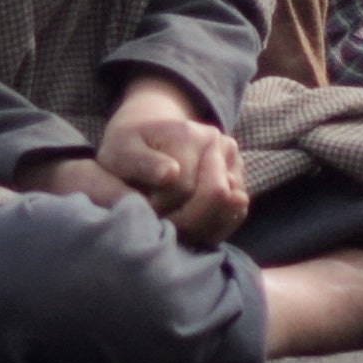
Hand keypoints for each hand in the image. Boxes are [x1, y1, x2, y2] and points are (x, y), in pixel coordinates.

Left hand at [97, 76, 249, 239]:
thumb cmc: (130, 151)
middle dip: (184, 219)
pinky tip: (188, 226)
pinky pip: (235, 216)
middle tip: (157, 220)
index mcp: (189, 133)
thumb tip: (171, 174)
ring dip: (198, 227)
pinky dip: (212, 229)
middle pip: (214, 197)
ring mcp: (234, 163)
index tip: (139, 206)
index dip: (159, 206)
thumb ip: (142, 163)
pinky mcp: (240, 183)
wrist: (149, 141)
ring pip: (228, 211)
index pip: (183, 187)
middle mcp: (219, 144)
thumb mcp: (121, 151)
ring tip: (170, 220)